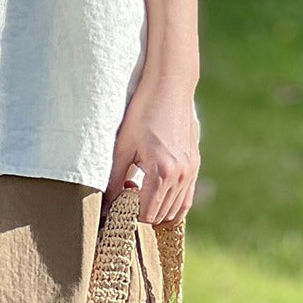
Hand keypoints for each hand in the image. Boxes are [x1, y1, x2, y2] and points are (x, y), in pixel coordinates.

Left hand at [101, 74, 200, 225]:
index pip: (146, 213)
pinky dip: (172, 204)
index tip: (117, 199)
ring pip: (176, 211)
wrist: (170, 87)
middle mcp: (180, 176)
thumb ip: (115, 179)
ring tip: (140, 189)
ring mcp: (191, 171)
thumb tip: (107, 205)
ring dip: (157, 209)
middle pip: (161, 215)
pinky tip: (156, 191)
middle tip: (126, 191)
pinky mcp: (195, 165)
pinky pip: (186, 198)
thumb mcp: (124, 145)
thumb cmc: (143, 112)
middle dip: (142, 211)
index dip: (129, 212)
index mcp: (161, 172)